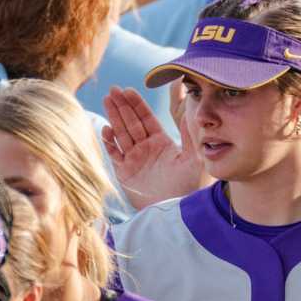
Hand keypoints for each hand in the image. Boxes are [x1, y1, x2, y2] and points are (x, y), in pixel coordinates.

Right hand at [101, 86, 206, 208]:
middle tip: (113, 90)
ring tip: (107, 101)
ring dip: (114, 118)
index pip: (146, 118)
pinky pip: (115, 154)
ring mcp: (134, 160)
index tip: (127, 90)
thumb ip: (187, 128)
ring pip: (121, 134)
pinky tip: (106, 129)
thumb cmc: (191, 183)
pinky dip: (110, 142)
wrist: (179, 210)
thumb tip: (190, 106)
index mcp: (161, 142)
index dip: (136, 104)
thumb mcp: (194, 153)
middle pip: (130, 122)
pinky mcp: (125, 173)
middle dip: (121, 106)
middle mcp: (146, 149)